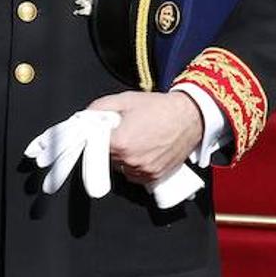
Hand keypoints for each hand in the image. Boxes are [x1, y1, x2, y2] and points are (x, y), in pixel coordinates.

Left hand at [88, 90, 202, 185]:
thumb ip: (99, 108)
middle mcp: (131, 161)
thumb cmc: (160, 108)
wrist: (190, 116)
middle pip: (107, 158)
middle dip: (110, 146)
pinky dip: (134, 166)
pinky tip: (141, 151)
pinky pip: (135, 176)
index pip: (94, 147)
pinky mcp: (156, 177)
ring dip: (122, 158)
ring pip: (121, 168)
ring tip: (134, 140)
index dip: (96, 137)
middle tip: (121, 132)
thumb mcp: (124, 100)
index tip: (101, 133)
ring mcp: (144, 171)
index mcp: (120, 143)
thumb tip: (85, 117)